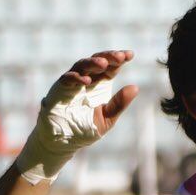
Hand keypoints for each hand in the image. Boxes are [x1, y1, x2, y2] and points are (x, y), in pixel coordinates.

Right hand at [18, 50, 138, 183]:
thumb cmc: (85, 128)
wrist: (64, 140)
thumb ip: (119, 103)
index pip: (110, 67)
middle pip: (97, 61)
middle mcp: (87, 80)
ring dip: (93, 63)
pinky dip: (77, 78)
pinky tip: (88, 81)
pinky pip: (68, 79)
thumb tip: (135, 87)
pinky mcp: (60, 88)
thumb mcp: (107, 117)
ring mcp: (73, 82)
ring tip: (103, 63)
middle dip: (108, 57)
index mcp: (100, 84)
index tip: (130, 54)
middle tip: (120, 56)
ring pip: (82, 65)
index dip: (119, 59)